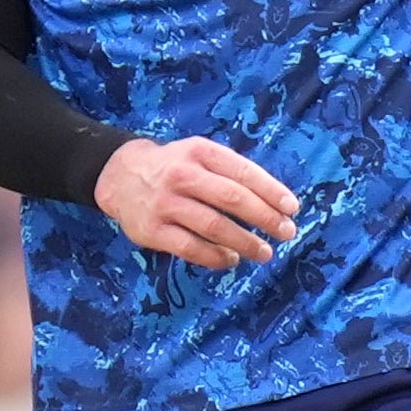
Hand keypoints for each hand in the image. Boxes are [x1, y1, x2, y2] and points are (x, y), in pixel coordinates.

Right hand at [96, 137, 298, 271]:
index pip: (243, 171)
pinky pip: (191, 248)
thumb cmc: (174, 167)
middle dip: (265, 218)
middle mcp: (182, 175)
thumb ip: (230, 172)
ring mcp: (165, 204)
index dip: (271, 191)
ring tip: (264, 252)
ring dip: (245, 242)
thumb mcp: (199, 155)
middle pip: (232, 199)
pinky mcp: (152, 230)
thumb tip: (275, 201)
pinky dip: (216, 257)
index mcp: (200, 152)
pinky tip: (232, 259)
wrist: (119, 176)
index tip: (292, 208)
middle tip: (286, 232)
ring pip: (213, 226)